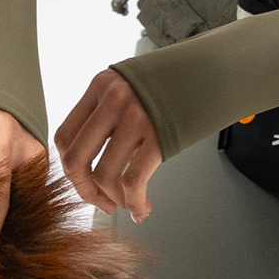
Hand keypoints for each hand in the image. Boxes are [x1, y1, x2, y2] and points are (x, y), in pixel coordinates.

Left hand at [55, 70, 162, 221]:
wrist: (214, 72)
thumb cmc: (173, 85)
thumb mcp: (131, 89)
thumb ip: (110, 120)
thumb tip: (100, 168)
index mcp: (100, 87)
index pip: (64, 137)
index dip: (70, 169)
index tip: (83, 183)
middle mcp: (113, 99)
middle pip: (76, 159)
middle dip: (86, 191)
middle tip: (100, 203)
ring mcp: (135, 117)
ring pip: (105, 175)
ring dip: (114, 199)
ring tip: (125, 204)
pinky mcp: (159, 136)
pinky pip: (133, 181)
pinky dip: (134, 201)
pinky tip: (140, 207)